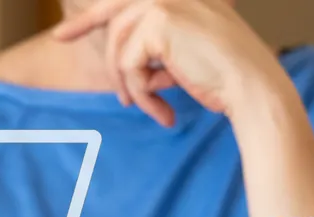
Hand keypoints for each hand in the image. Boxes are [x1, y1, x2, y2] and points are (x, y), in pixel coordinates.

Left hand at [53, 0, 288, 126]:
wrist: (252, 86)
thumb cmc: (228, 77)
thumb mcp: (188, 55)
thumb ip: (158, 49)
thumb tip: (125, 65)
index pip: (124, 1)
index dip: (89, 18)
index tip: (60, 36)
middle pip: (113, 18)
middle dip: (100, 52)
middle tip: (110, 89)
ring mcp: (161, 2)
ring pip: (120, 49)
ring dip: (131, 86)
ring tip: (152, 108)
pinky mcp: (156, 22)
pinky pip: (128, 65)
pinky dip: (141, 93)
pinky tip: (162, 108)